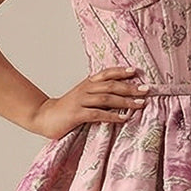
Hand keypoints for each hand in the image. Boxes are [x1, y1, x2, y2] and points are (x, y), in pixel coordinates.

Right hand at [28, 67, 147, 139]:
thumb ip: (97, 95)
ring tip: (140, 104)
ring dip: (125, 101)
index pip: (106, 73)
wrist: (43, 117)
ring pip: (106, 98)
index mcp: (87, 83)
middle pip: (111, 85)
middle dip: (130, 87)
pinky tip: (123, 118)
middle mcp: (85, 89)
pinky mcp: (77, 115)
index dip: (121, 71)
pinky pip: (98, 114)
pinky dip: (112, 116)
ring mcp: (80, 101)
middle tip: (146, 89)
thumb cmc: (66, 109)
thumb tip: (119, 97)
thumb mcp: (82, 97)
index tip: (136, 71)